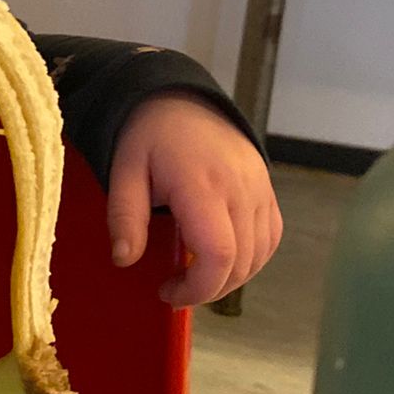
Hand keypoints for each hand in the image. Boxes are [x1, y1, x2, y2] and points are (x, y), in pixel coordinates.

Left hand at [106, 94, 281, 306]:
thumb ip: (124, 217)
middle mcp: (240, 188)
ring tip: (194, 273)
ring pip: (259, 255)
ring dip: (229, 277)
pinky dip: (251, 258)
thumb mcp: (123, 171)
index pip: (218, 254)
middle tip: (175, 287)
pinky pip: (270, 237)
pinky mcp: (268, 189)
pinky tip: (221, 258)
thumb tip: (124, 260)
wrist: (182, 100)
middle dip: (208, 288)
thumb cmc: (148, 137)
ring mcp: (260, 188)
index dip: (198, 287)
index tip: (168, 293)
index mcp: (201, 185)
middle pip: (241, 262)